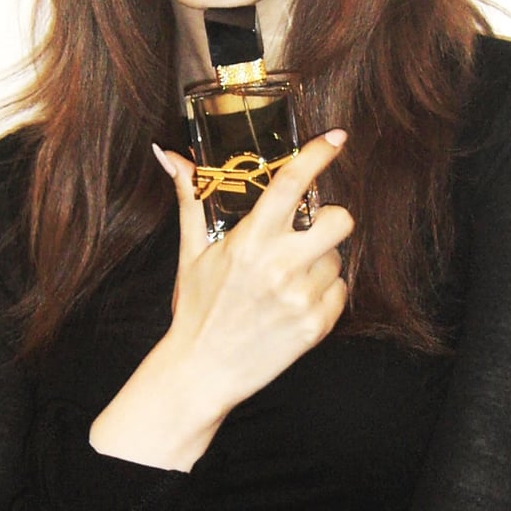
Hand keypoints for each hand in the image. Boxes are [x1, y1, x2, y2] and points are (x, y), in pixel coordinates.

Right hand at [89, 131, 352, 471]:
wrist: (200, 372)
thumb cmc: (196, 309)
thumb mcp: (192, 252)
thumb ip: (190, 199)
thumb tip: (170, 154)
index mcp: (249, 241)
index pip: (291, 184)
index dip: (317, 155)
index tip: (335, 138)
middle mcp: (279, 266)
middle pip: (340, 219)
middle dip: (330, 220)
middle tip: (308, 234)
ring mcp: (300, 298)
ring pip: (338, 259)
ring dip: (319, 265)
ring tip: (286, 283)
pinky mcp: (316, 327)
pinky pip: (340, 293)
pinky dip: (324, 296)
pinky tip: (294, 306)